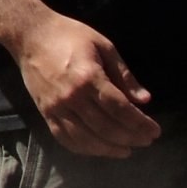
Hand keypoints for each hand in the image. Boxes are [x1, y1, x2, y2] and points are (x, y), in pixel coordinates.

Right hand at [9, 12, 159, 157]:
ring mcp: (56, 108)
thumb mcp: (105, 47)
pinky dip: (83, 148)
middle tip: (146, 141)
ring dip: (108, 149)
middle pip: (105, 127)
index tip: (154, 131)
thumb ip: (124, 75)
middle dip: (129, 137)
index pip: (119, 108)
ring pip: (85, 138)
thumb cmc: (71, 36)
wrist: (31, 38)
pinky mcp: (45, 114)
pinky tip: (99, 150)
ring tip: (126, 151)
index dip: (139, 123)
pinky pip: (65, 138)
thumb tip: (144, 100)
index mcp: (89, 78)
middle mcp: (72, 97)